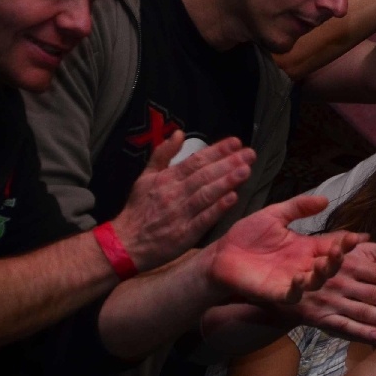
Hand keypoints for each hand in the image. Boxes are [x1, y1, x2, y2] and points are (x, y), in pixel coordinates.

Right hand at [113, 132, 254, 270]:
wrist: (125, 243)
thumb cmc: (138, 209)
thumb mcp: (145, 177)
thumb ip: (162, 154)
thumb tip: (178, 133)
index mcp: (167, 179)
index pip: (196, 161)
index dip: (217, 151)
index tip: (236, 142)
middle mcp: (174, 194)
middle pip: (204, 175)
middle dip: (229, 163)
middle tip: (249, 154)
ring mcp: (180, 214)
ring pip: (206, 194)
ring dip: (226, 181)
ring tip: (245, 170)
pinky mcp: (184, 234)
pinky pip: (203, 219)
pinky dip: (217, 208)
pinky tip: (232, 198)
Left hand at [201, 194, 363, 313]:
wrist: (220, 254)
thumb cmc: (247, 236)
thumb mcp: (274, 215)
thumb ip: (298, 207)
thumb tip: (325, 199)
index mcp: (305, 246)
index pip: (332, 244)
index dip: (346, 242)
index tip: (359, 236)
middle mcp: (303, 265)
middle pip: (329, 265)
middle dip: (338, 258)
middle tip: (341, 248)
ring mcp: (291, 280)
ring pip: (316, 281)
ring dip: (323, 273)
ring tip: (324, 262)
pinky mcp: (276, 292)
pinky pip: (293, 294)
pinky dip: (299, 288)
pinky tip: (299, 277)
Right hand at [296, 242, 375, 343]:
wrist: (294, 281)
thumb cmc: (336, 261)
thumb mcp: (359, 250)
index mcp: (351, 262)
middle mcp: (341, 282)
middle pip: (374, 294)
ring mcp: (332, 302)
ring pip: (363, 313)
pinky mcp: (324, 319)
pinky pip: (345, 328)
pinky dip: (363, 333)